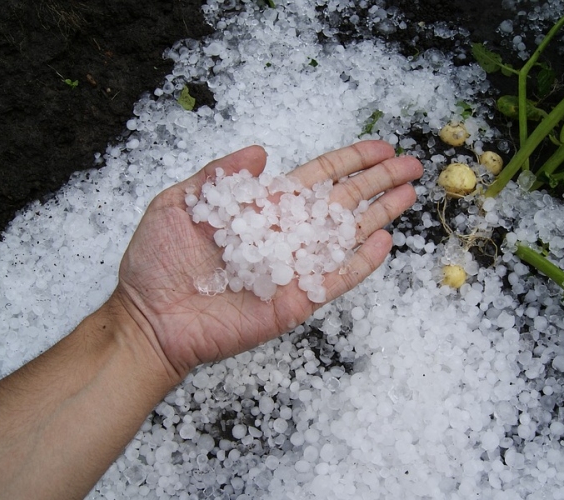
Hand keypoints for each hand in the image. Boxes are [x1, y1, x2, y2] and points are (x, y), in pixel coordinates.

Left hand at [113, 140, 422, 380]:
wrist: (149, 318)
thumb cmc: (157, 262)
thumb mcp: (179, 203)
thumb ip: (220, 175)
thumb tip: (261, 149)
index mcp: (263, 208)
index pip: (317, 178)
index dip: (350, 161)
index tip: (380, 147)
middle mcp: (285, 234)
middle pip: (342, 202)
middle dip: (378, 182)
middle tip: (413, 164)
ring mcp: (294, 268)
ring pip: (346, 236)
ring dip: (380, 215)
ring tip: (410, 194)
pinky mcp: (296, 300)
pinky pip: (335, 279)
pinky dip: (361, 263)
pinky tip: (384, 242)